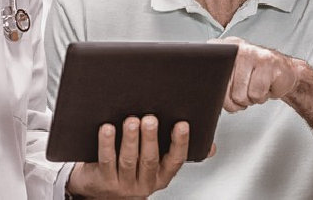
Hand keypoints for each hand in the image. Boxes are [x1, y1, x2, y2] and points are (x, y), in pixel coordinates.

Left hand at [68, 115, 191, 198]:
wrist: (101, 194)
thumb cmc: (131, 173)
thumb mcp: (157, 167)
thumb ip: (177, 153)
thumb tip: (211, 147)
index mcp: (161, 177)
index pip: (175, 160)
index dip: (180, 143)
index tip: (182, 124)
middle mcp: (143, 183)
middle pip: (149, 160)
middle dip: (150, 138)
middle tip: (151, 119)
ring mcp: (123, 183)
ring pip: (128, 160)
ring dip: (130, 139)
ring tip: (131, 121)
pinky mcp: (103, 180)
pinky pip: (106, 160)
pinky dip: (107, 143)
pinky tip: (107, 128)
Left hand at [208, 37, 306, 112]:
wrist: (286, 72)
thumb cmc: (255, 77)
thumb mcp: (233, 75)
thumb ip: (218, 81)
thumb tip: (207, 96)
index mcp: (223, 48)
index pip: (208, 71)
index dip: (214, 89)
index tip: (220, 92)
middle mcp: (237, 47)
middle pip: (224, 89)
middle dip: (234, 100)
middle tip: (244, 92)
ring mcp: (254, 53)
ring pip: (241, 94)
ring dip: (250, 99)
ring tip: (256, 88)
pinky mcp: (268, 63)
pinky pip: (256, 94)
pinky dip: (261, 97)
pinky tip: (266, 86)